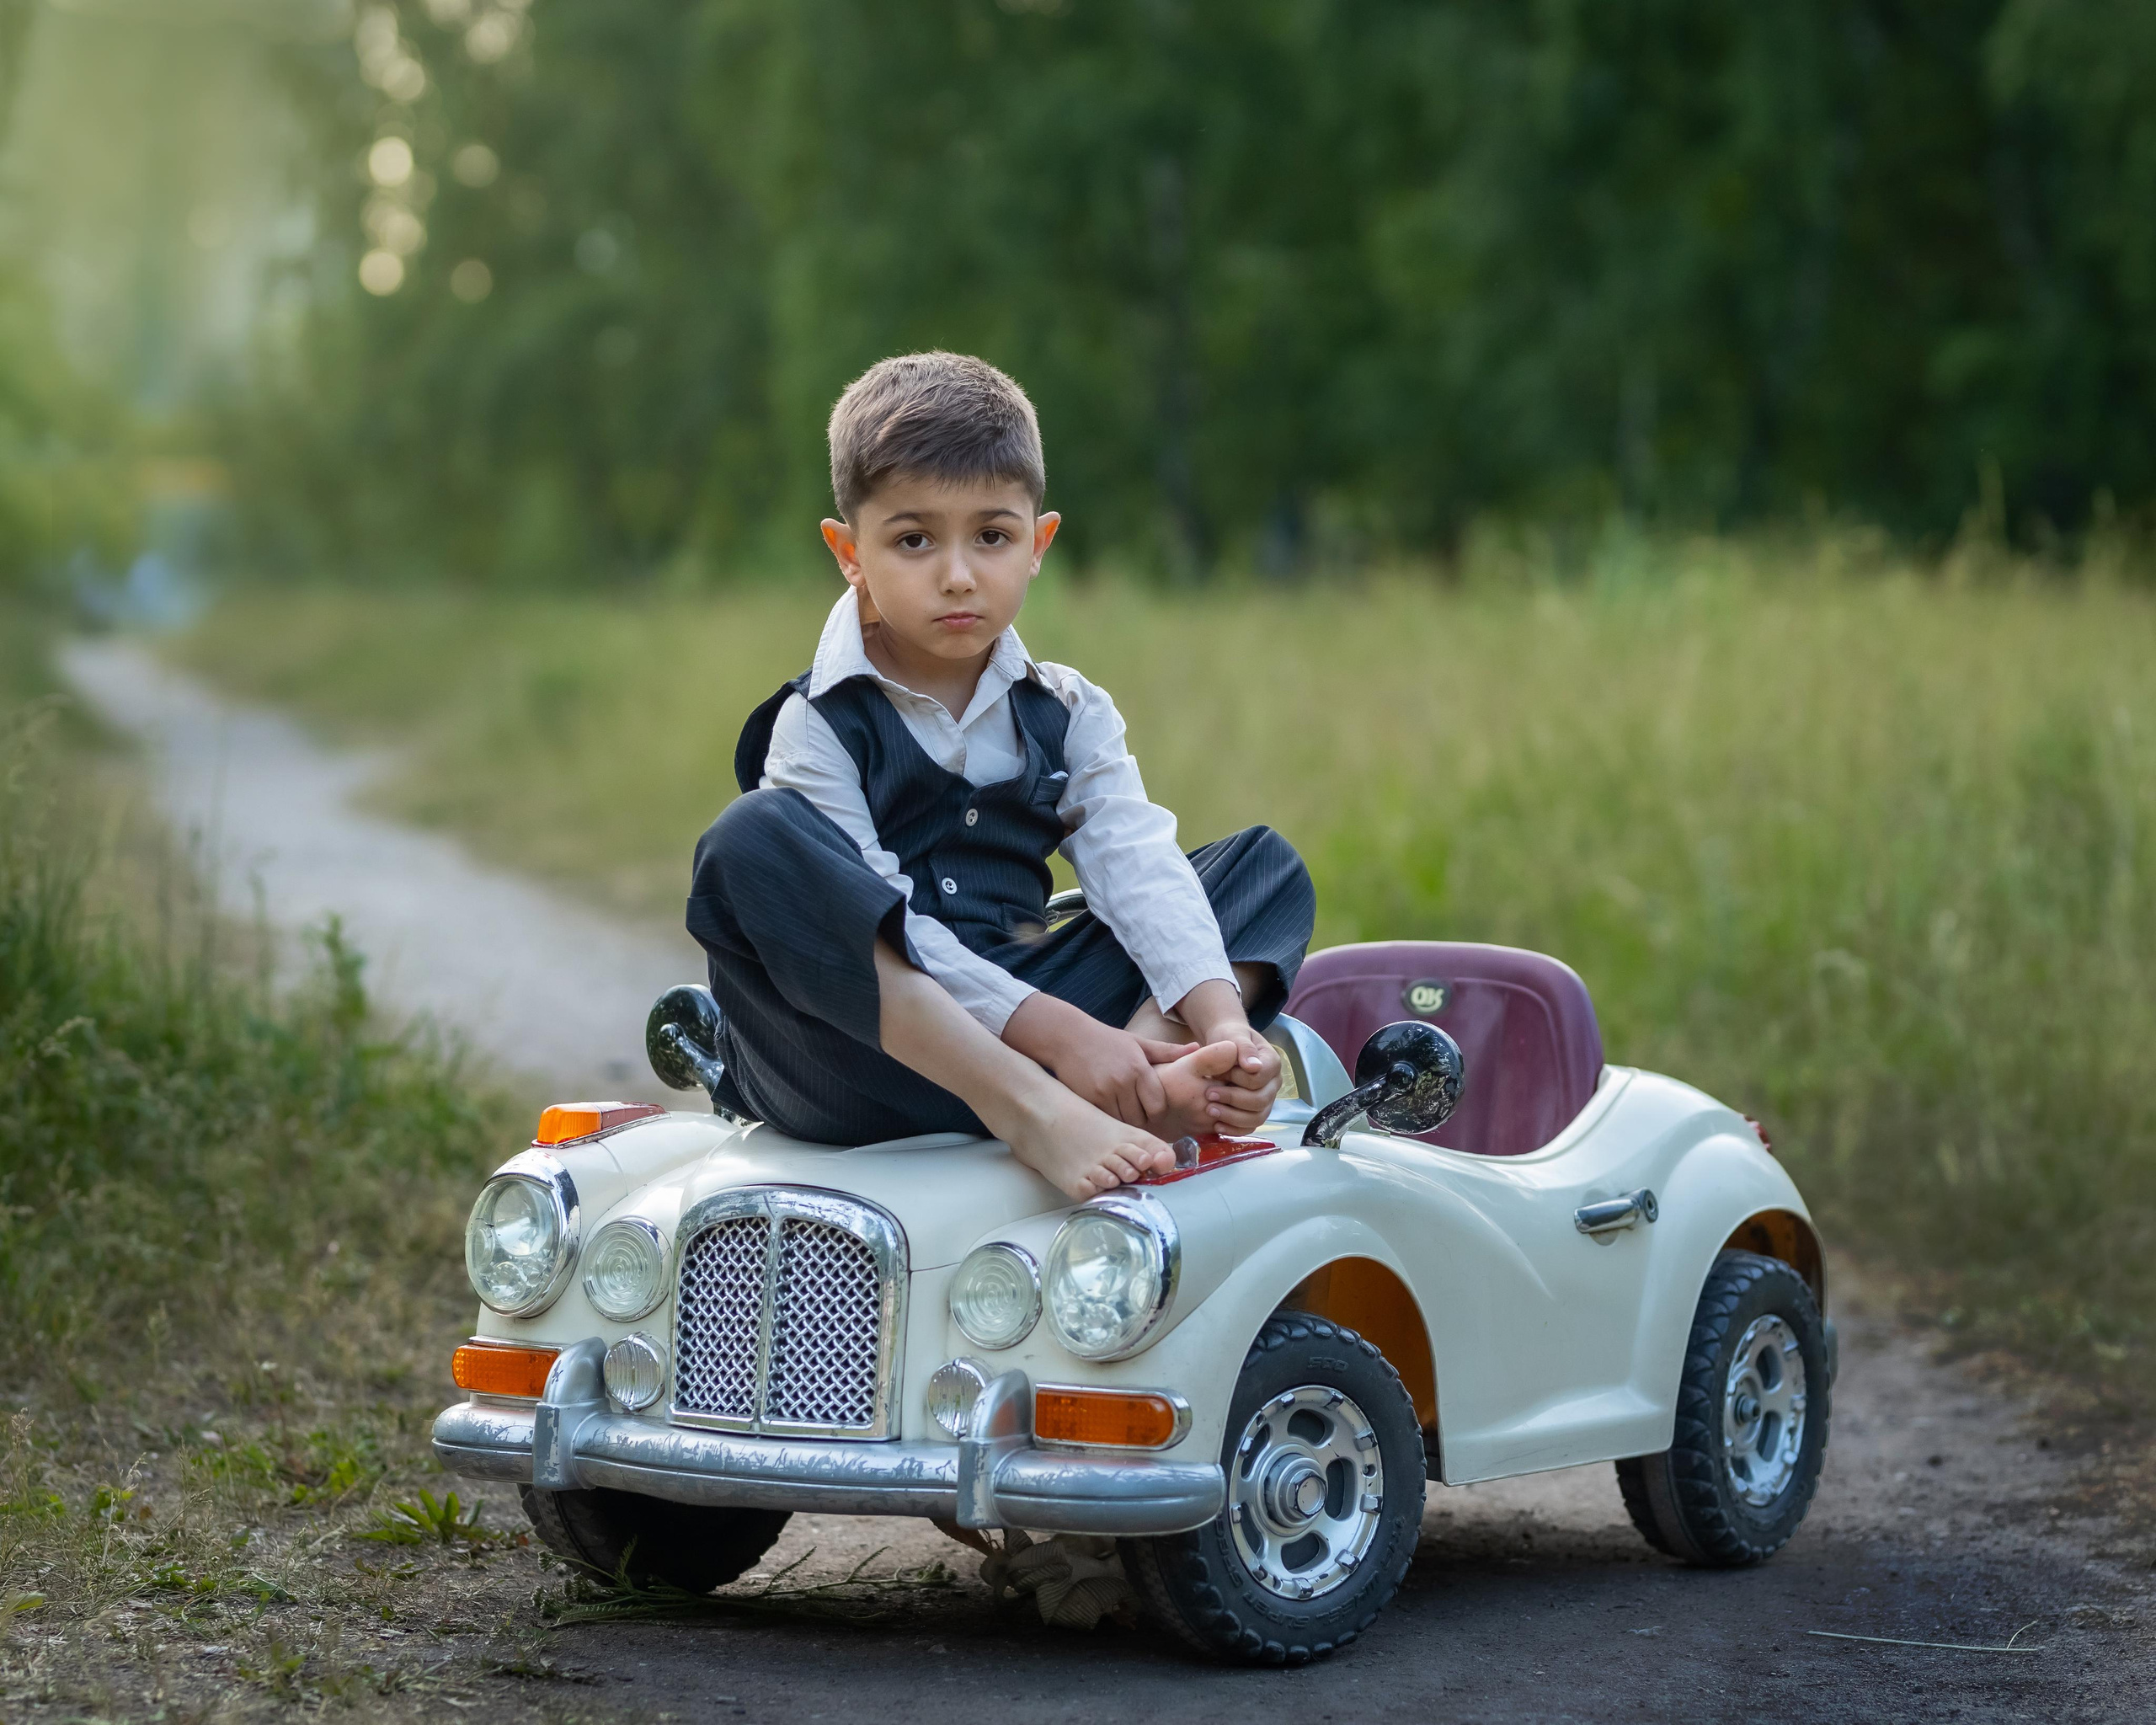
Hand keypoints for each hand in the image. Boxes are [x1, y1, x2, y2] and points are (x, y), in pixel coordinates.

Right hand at [1002, 993, 1169, 1127]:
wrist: (1067, 1037)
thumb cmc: (1106, 1040)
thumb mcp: (1138, 1042)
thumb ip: (1167, 1051)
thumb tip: (1197, 1048)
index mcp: (1139, 1068)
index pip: (1158, 1105)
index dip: (1157, 1110)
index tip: (1151, 1107)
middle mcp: (1123, 1082)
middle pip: (1141, 1117)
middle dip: (1142, 1118)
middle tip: (1138, 1113)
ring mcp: (1104, 1093)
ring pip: (1123, 1121)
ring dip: (1125, 1121)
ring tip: (1123, 1113)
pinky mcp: (1089, 1100)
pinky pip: (1105, 1119)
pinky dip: (1109, 1119)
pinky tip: (1107, 1111)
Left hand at [1199, 1025, 1279, 1132]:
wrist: (1224, 1048)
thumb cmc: (1229, 1038)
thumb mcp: (1234, 1035)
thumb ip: (1244, 1048)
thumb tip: (1254, 1067)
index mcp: (1272, 1063)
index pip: (1259, 1079)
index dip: (1237, 1078)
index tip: (1216, 1073)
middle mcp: (1273, 1084)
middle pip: (1259, 1100)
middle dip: (1232, 1098)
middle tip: (1209, 1094)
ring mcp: (1267, 1100)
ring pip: (1257, 1117)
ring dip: (1232, 1116)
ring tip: (1210, 1110)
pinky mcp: (1256, 1112)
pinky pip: (1250, 1127)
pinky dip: (1234, 1129)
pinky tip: (1217, 1126)